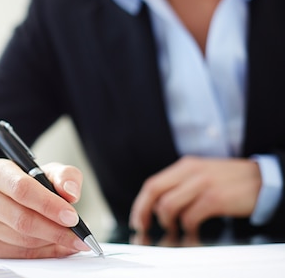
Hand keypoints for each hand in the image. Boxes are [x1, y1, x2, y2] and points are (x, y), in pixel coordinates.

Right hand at [0, 160, 89, 257]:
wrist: (6, 197)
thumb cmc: (28, 183)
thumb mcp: (48, 172)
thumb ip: (65, 176)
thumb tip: (70, 193)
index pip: (22, 189)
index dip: (49, 205)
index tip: (72, 217)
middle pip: (22, 219)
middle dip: (56, 230)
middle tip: (79, 236)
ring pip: (22, 239)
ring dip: (52, 242)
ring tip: (71, 239)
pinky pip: (19, 255)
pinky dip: (43, 252)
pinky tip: (56, 245)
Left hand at [129, 156, 261, 234]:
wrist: (264, 179)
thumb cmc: (231, 181)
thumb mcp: (203, 174)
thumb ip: (182, 185)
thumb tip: (159, 206)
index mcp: (185, 165)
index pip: (153, 184)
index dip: (140, 204)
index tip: (137, 220)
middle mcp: (190, 171)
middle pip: (154, 192)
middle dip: (144, 213)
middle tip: (145, 229)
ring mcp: (202, 184)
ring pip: (168, 206)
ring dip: (168, 224)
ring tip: (176, 232)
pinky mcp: (215, 198)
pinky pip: (190, 218)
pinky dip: (187, 231)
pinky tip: (192, 235)